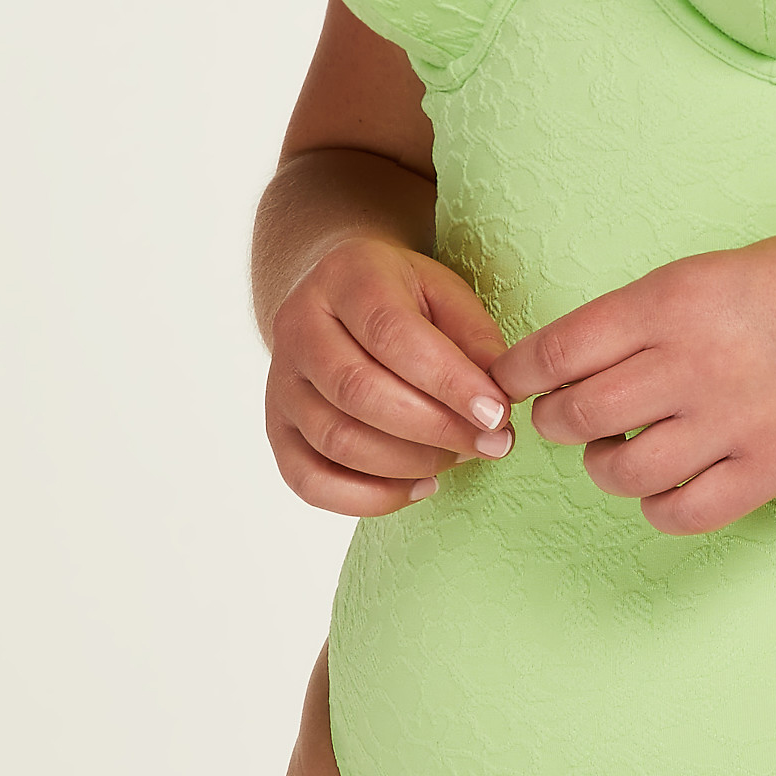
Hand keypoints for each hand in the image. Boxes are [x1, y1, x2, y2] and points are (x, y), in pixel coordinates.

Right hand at [264, 238, 515, 516]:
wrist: (335, 295)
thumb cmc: (402, 296)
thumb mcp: (444, 293)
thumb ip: (474, 339)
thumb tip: (498, 399)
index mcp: (345, 277)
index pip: (392, 333)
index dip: (447, 380)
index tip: (496, 413)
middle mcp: (299, 326)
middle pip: (359, 392)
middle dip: (435, 428)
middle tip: (489, 444)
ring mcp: (280, 381)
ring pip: (336, 440)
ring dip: (408, 464)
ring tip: (458, 458)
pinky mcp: (276, 429)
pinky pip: (309, 481)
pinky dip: (369, 499)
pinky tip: (420, 486)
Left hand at [502, 224, 775, 534]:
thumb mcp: (721, 268)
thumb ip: (652, 313)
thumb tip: (582, 361)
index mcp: (676, 298)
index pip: (559, 350)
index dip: (521, 375)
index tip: (512, 384)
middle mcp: (694, 361)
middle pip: (576, 417)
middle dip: (559, 423)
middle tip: (570, 419)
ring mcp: (733, 421)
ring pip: (620, 474)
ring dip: (606, 468)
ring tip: (623, 451)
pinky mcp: (771, 468)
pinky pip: (681, 512)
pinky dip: (659, 507)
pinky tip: (669, 485)